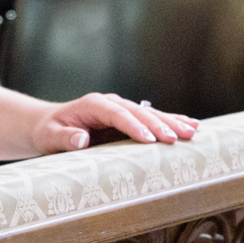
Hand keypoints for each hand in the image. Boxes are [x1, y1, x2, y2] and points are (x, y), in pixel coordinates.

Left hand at [31, 94, 198, 154]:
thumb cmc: (49, 133)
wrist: (50, 125)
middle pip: (139, 112)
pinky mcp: (128, 117)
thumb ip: (64, 138)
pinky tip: (192, 125)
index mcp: (93, 104)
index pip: (118, 115)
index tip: (150, 139)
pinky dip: (172, 121)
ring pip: (151, 113)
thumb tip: (81, 139)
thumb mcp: (50, 137)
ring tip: (193, 131)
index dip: (135, 126)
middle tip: (178, 138)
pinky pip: (152, 118)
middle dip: (160, 125)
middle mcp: (111, 102)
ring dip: (172, 122)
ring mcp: (121, 108)